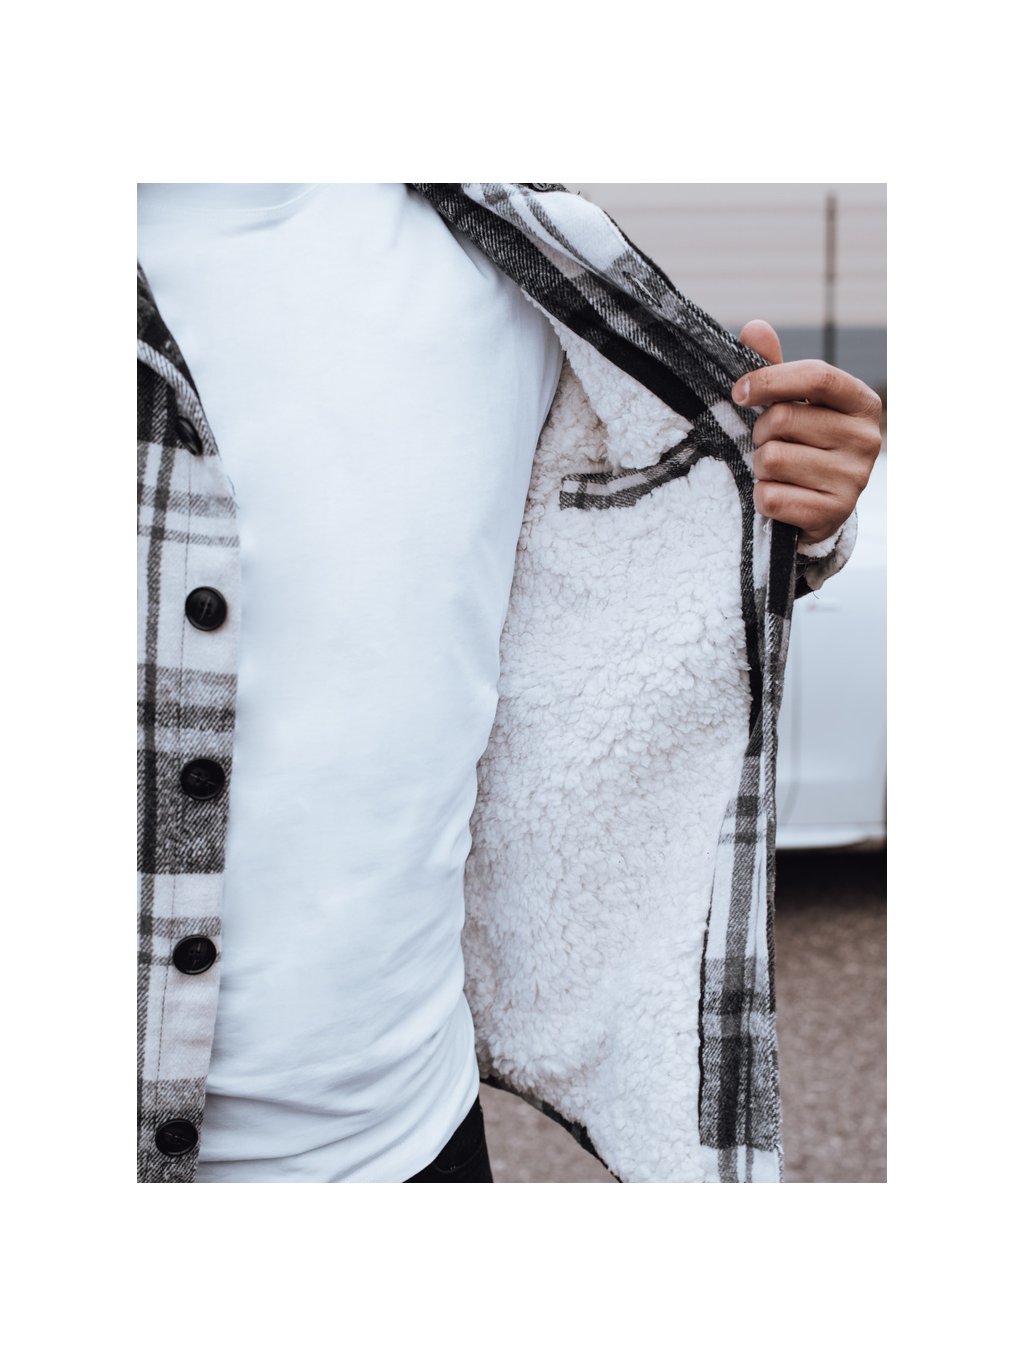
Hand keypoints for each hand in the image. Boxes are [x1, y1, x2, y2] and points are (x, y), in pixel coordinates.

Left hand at [732, 320, 882, 543]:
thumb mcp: (797, 405)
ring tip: (777, 471)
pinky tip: (780, 498)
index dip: (770, 380)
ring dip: (759, 467)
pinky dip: (762, 498)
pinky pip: (771, 497)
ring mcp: (854, 480)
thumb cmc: (805, 445)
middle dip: (760, 432)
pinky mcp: (833, 514)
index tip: (739, 392)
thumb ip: (776, 369)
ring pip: (771, 459)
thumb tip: (755, 327)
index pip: (817, 376)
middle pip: (782, 419)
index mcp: (862, 403)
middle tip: (769, 443)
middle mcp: (867, 439)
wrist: (821, 509)